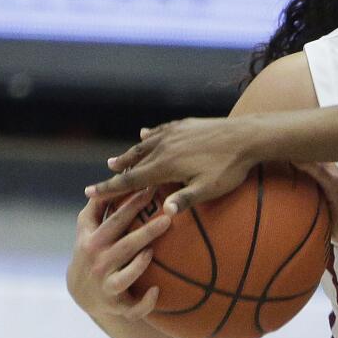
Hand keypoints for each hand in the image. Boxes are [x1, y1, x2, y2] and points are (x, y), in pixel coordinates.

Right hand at [68, 190, 170, 321]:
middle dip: (144, 232)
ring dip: (139, 265)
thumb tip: (113, 175)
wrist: (82, 294)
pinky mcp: (117, 305)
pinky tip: (156, 291)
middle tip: (168, 218)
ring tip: (152, 252)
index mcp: (92, 240)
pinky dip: (144, 302)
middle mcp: (98, 262)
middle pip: (123, 245)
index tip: (151, 188)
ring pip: (125, 276)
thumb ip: (98, 206)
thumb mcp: (87, 229)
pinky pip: (133, 307)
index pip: (114, 220)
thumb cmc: (91, 251)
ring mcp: (106, 284)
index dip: (131, 203)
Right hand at [84, 117, 256, 214]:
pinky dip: (150, 136)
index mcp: (166, 165)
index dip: (110, 187)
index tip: (89, 192)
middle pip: (134, 162)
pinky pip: (162, 131)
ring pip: (145, 145)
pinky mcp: (186, 124)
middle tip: (100, 179)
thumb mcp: (209, 189)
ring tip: (115, 160)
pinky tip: (145, 135)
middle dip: (116, 172)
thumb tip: (163, 213)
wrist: (248, 135)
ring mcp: (175, 133)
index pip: (131, 179)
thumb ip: (185, 200)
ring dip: (129, 154)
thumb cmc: (230, 167)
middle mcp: (165, 146)